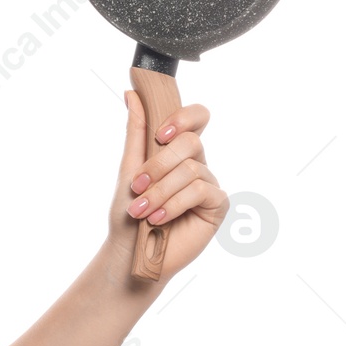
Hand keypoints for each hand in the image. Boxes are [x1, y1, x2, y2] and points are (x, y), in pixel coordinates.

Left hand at [105, 90, 228, 285]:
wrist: (130, 251)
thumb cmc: (128, 212)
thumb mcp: (129, 168)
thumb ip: (136, 131)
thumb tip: (131, 94)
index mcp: (177, 151)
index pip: (196, 118)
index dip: (183, 118)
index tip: (159, 134)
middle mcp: (197, 163)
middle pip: (191, 142)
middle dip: (158, 165)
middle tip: (137, 186)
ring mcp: (209, 184)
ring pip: (191, 170)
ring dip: (160, 191)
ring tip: (142, 211)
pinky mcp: (217, 206)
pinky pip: (201, 191)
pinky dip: (175, 203)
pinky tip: (159, 218)